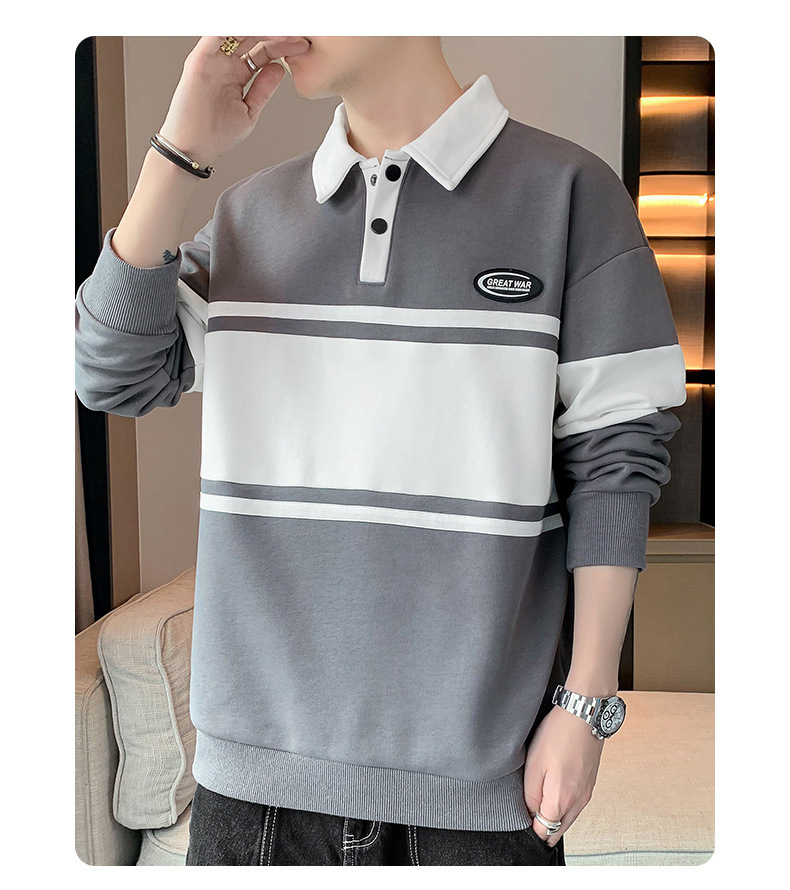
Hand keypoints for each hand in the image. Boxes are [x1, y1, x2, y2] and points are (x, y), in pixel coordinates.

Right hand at [158, 36, 310, 167]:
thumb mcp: (249, 111)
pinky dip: (235, 29)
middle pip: (252, 38)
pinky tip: (255, 30)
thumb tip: (280, 68)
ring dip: (259, 29)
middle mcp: (225, 64)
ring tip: (282, 30)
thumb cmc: (216, 135)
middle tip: (297, 31)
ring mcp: (212, 60)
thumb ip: (263, 89)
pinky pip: (217, 34)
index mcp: (237, 75)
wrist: (194, 148)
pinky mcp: (199, 60)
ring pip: (237, 32)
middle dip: (275, 33)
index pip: (262, 52)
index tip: (302, 46)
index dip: (283, 46)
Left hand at [523, 703, 604, 846]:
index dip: (530, 826)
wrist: (584, 715)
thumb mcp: (534, 764)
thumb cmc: (559, 734)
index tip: (522, 813)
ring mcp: (587, 793)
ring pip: (567, 818)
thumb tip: (531, 814)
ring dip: (553, 814)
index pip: (544, 832)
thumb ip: (531, 795)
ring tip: (539, 795)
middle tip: (528, 806)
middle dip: (542, 825)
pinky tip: (553, 788)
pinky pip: (575, 805)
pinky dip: (563, 804)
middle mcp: (579, 802)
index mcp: (562, 800)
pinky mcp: (590, 784)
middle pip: (558, 829)